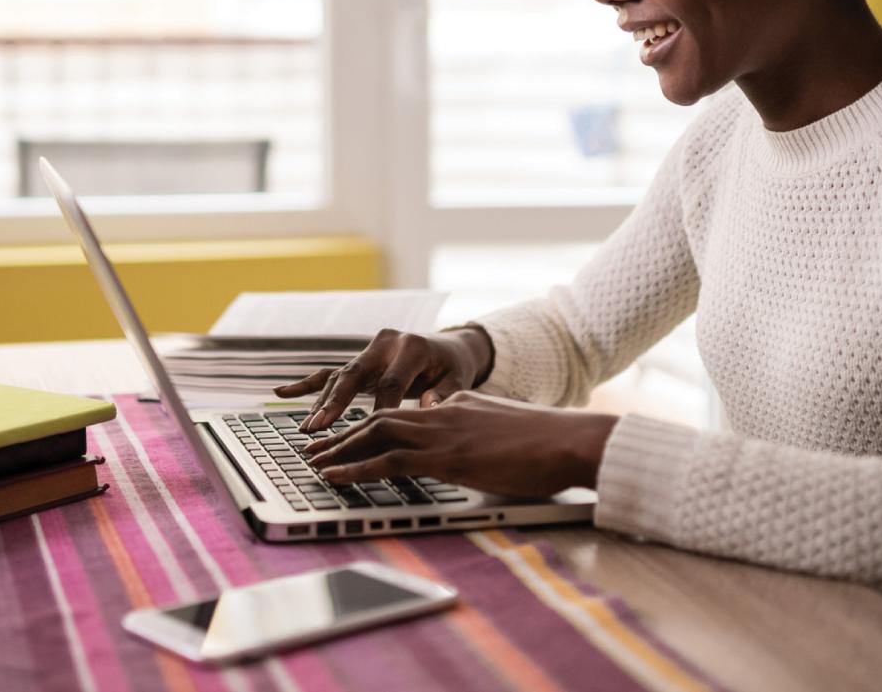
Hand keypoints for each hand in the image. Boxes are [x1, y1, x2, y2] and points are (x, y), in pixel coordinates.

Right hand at [273, 326, 492, 430]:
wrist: (449, 348)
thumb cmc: (453, 369)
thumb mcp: (459, 380)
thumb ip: (446, 394)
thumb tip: (430, 407)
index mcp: (412, 347)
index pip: (392, 382)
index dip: (382, 410)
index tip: (371, 436)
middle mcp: (386, 343)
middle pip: (356, 374)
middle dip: (336, 402)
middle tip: (319, 426)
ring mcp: (369, 350)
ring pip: (340, 375)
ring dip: (322, 402)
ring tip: (308, 428)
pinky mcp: (360, 360)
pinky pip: (330, 372)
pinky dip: (306, 384)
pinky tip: (280, 392)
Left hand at [301, 390, 618, 497]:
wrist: (568, 440)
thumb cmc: (548, 444)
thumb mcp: (506, 434)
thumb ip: (482, 437)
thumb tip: (473, 454)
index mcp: (458, 404)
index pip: (406, 415)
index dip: (373, 426)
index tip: (352, 439)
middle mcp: (444, 411)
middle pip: (380, 417)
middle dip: (343, 433)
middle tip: (315, 447)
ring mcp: (443, 432)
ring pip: (375, 433)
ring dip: (339, 449)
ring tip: (312, 462)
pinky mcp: (445, 456)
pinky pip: (388, 460)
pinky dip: (354, 467)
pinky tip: (334, 476)